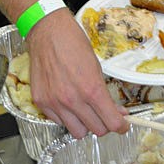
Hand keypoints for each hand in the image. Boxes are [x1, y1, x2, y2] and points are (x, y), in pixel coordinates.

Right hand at [27, 9, 128, 138]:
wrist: (48, 31)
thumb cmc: (73, 43)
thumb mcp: (97, 67)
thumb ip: (105, 92)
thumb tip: (116, 111)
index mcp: (91, 89)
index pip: (112, 122)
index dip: (121, 126)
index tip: (122, 125)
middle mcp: (73, 100)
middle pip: (97, 130)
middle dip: (104, 123)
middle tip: (104, 113)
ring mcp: (55, 103)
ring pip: (78, 132)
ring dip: (85, 124)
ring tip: (85, 110)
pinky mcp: (41, 102)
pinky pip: (59, 122)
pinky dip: (66, 117)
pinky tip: (68, 103)